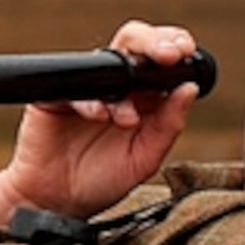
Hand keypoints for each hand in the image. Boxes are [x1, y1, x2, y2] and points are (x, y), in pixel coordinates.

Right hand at [0, 20, 204, 240]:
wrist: (59, 203)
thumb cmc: (101, 180)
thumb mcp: (145, 158)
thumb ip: (168, 125)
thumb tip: (189, 89)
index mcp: (142, 96)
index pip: (160, 59)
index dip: (173, 46)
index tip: (185, 52)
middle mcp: (114, 87)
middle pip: (133, 43)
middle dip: (154, 42)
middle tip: (170, 55)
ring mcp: (85, 89)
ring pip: (105, 60)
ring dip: (125, 81)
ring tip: (129, 120)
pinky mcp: (55, 97)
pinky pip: (74, 86)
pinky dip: (91, 100)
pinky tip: (99, 117)